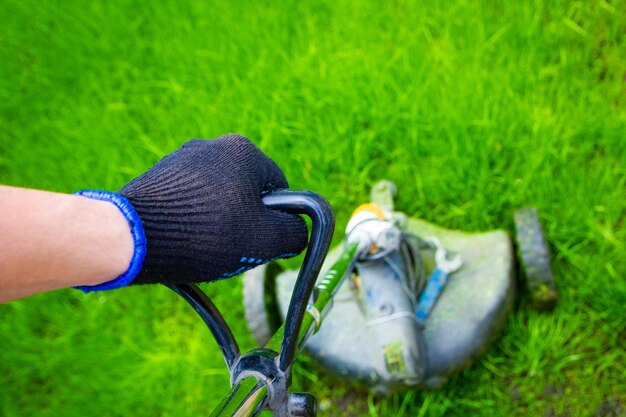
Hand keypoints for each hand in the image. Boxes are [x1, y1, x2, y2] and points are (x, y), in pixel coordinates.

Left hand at [119, 134, 307, 284]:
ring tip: (203, 245)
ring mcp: (182, 158)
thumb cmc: (205, 233)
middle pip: (247, 192)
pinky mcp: (159, 175)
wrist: (133, 236)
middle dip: (244, 221)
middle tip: (232, 247)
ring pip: (218, 197)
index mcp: (244, 151)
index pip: (278, 189)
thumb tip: (296, 230)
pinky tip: (183, 238)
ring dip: (218, 221)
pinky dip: (193, 219)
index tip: (259, 241)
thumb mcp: (265, 239)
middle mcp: (213, 145)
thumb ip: (294, 233)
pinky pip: (190, 200)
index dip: (275, 221)